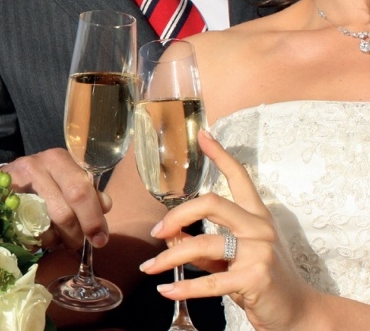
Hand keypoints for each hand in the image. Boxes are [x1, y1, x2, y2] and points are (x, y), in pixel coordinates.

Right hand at [2, 148, 110, 249]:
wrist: (8, 177)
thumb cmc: (45, 179)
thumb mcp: (68, 178)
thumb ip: (89, 192)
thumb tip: (106, 206)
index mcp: (58, 159)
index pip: (80, 190)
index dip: (93, 218)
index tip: (100, 239)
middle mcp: (36, 167)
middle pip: (63, 212)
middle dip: (75, 234)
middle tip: (78, 244)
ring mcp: (16, 184)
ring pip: (45, 226)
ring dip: (57, 240)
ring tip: (60, 238)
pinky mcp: (2, 202)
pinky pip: (25, 233)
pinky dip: (38, 241)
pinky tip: (42, 236)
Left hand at [139, 130, 319, 330]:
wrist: (296, 312)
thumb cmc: (258, 277)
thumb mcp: (231, 255)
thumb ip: (202, 242)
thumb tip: (168, 236)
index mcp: (256, 214)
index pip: (239, 177)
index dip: (220, 154)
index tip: (203, 135)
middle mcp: (259, 227)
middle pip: (211, 203)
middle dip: (177, 215)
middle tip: (157, 231)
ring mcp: (259, 252)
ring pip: (203, 244)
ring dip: (171, 256)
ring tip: (151, 267)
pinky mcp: (255, 279)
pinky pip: (210, 282)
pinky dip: (184, 287)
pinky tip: (166, 290)